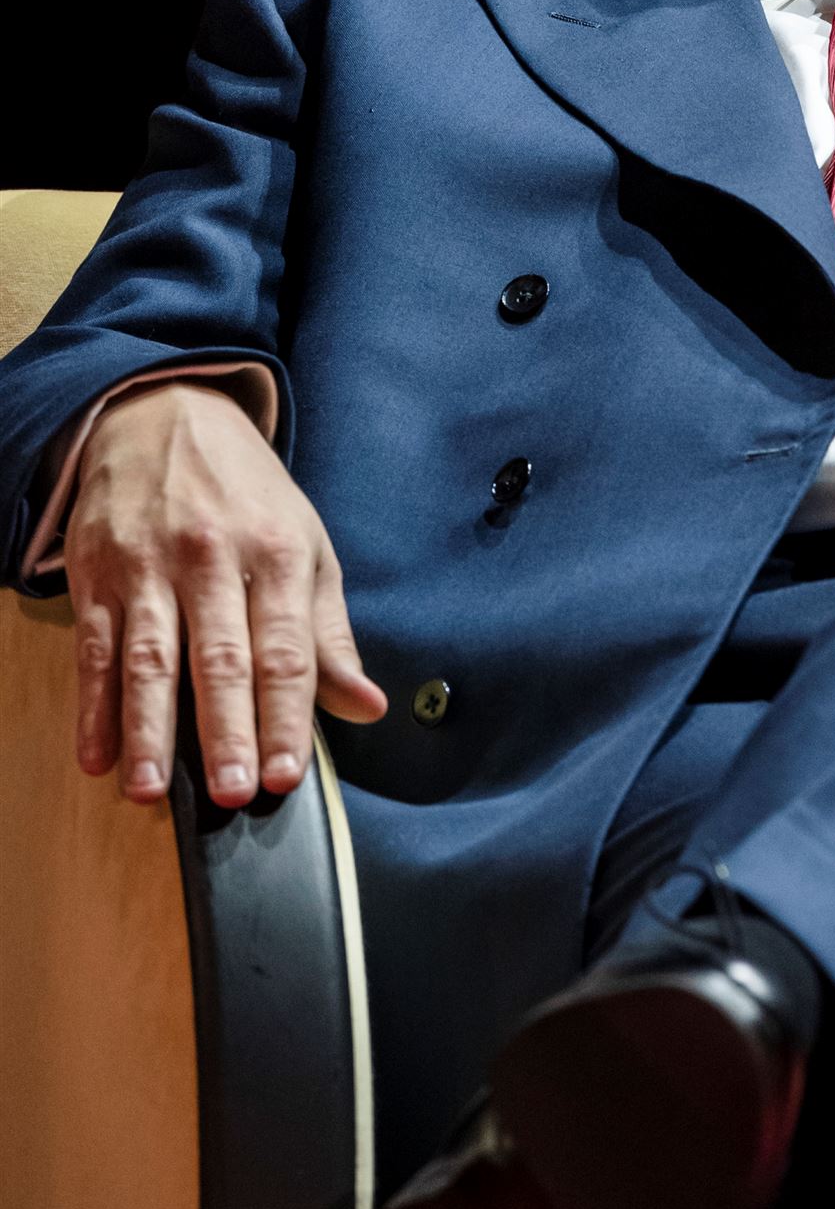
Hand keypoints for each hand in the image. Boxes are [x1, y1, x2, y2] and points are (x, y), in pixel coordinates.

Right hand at [65, 379, 386, 806]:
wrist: (166, 414)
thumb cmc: (249, 497)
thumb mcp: (307, 546)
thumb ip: (329, 635)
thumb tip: (367, 707)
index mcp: (277, 552)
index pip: (285, 648)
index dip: (287, 714)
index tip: (287, 774)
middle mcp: (213, 557)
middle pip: (220, 656)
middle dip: (226, 729)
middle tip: (234, 793)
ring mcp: (149, 565)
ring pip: (151, 657)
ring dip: (149, 728)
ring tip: (152, 790)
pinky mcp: (97, 574)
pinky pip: (96, 648)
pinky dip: (93, 706)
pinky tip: (97, 755)